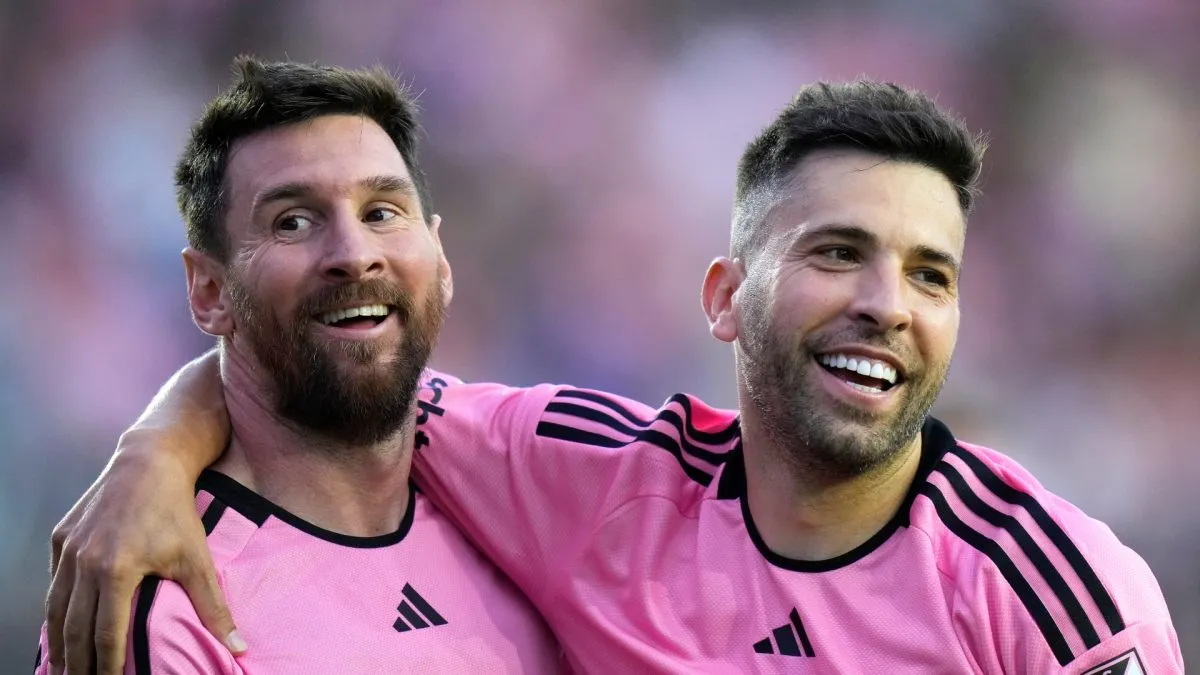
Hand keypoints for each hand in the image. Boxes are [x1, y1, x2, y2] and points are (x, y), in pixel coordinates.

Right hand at [45, 439, 244, 674]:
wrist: (149, 461)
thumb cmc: (177, 511)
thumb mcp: (197, 559)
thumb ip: (214, 606)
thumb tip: (239, 646)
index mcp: (116, 572)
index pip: (107, 635)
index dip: (107, 667)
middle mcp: (85, 563)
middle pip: (75, 629)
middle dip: (77, 663)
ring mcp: (69, 550)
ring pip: (56, 609)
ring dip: (59, 643)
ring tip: (64, 669)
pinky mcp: (60, 538)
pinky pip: (54, 582)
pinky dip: (54, 609)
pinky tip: (59, 627)